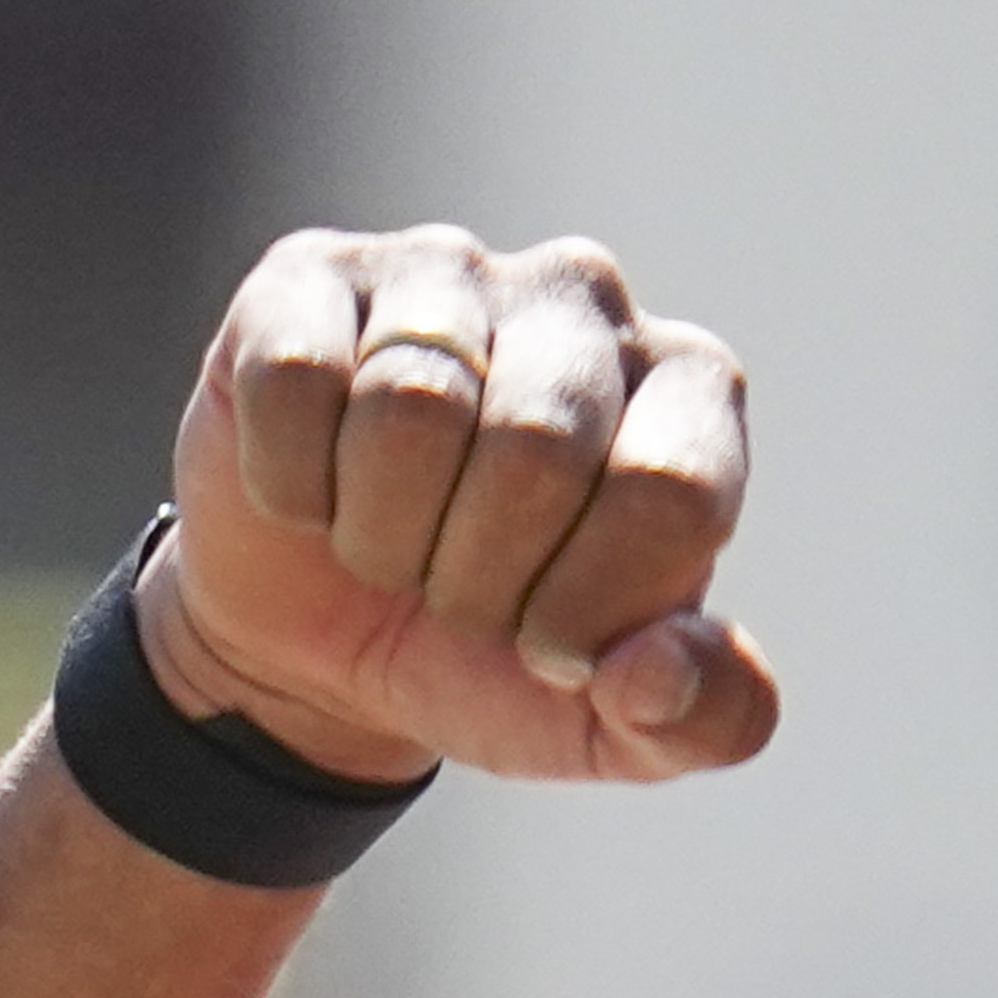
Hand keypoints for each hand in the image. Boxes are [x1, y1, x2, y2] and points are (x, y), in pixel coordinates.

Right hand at [142, 225, 778, 793]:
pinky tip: (313, 489)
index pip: (671, 491)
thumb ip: (704, 719)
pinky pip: (296, 376)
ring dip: (382, 534)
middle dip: (480, 576)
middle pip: (537, 445)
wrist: (326, 640)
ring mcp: (447, 270)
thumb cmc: (497, 659)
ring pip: (412, 405)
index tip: (550, 648)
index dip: (590, 606)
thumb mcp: (619, 728)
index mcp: (691, 389)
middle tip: (457, 597)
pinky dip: (293, 482)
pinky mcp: (310, 273)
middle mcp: (585, 297)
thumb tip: (656, 671)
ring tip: (389, 544)